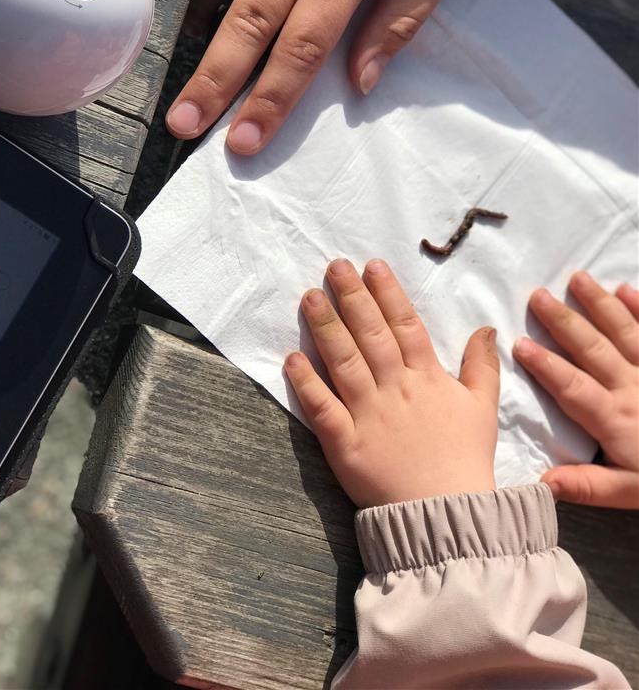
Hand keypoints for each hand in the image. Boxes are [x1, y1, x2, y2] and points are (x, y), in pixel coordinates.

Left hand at [283, 258, 497, 506]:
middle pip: (371, 334)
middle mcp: (395, 389)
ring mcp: (368, 415)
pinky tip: (292, 358)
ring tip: (310, 297)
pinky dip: (307, 384)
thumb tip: (487, 327)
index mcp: (427, 378)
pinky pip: (322, 409)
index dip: (387, 293)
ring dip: (326, 328)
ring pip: (344, 362)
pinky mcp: (345, 444)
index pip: (405, 325)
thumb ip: (482, 365)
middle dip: (352, 297)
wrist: (448, 515)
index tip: (371, 265)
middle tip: (334, 266)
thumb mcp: (483, 408)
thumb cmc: (465, 459)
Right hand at [514, 273, 638, 509]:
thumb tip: (541, 482)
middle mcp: (633, 387)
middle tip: (538, 295)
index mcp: (616, 419)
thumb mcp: (631, 493)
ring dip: (599, 304)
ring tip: (577, 278)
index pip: (572, 387)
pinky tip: (625, 288)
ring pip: (624, 331)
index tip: (519, 343)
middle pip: (593, 349)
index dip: (545, 365)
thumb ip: (587, 485)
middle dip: (564, 322)